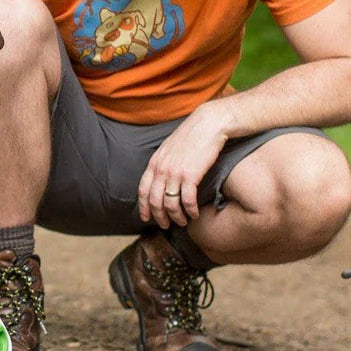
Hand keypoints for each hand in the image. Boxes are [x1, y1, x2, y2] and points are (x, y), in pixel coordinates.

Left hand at [137, 101, 230, 228]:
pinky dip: (190, 210)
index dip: (143, 207)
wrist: (208, 124)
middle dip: (159, 217)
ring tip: (182, 222)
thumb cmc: (191, 136)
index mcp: (154, 162)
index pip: (142, 190)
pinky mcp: (191, 175)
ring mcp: (175, 172)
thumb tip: (160, 179)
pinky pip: (187, 200)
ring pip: (170, 204)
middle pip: (154, 201)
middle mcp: (162, 169)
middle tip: (166, 226)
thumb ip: (162, 163)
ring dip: (176, 217)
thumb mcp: (169, 148)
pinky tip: (194, 214)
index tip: (146, 218)